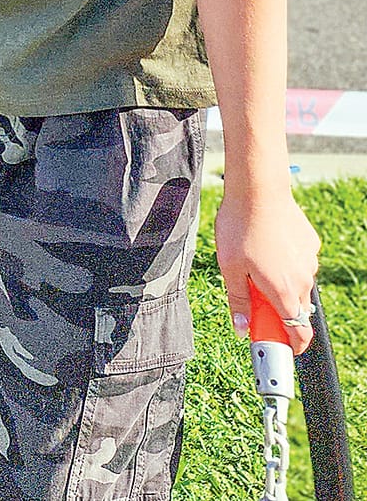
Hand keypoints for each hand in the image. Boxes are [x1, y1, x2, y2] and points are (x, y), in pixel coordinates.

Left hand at [215, 179, 319, 354]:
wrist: (258, 190)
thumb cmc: (239, 228)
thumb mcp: (229, 268)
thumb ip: (238, 301)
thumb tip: (242, 328)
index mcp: (284, 291)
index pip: (299, 332)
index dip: (291, 345)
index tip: (280, 349)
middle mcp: (303, 280)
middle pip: (296, 310)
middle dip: (278, 313)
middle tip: (253, 303)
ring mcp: (309, 262)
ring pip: (297, 286)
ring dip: (280, 286)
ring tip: (253, 266)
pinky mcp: (310, 245)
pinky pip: (299, 264)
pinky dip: (285, 265)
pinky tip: (265, 247)